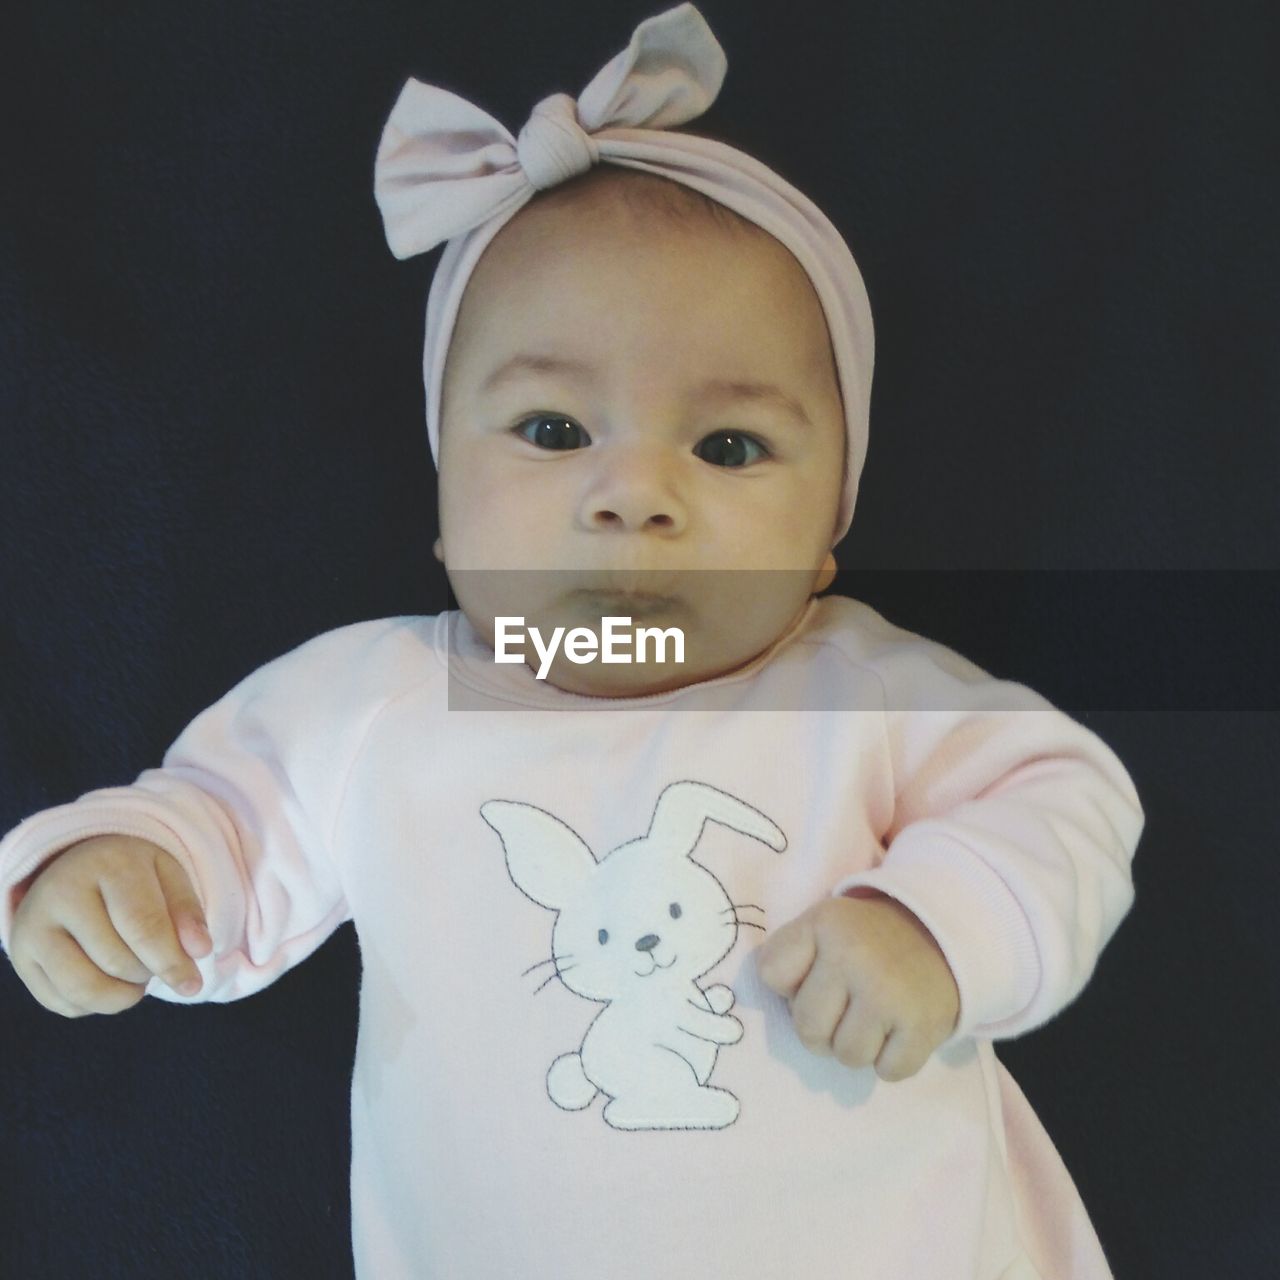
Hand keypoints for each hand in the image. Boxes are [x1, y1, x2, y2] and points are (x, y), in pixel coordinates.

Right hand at [9, 835, 211, 1016]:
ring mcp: (32, 926)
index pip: (143, 927)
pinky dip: (96, 1004)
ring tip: (134, 974)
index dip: (171, 963)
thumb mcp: (169, 877)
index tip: (193, 985)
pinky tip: (106, 977)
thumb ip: (188, 912)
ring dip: (122, 996)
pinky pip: (64, 1003)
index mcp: (108, 864)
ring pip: (84, 989)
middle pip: (116, 961)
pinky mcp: (21, 956)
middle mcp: (60, 892)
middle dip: (147, 973)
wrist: (79, 868)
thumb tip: (200, 951)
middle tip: (153, 959)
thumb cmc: (133, 877)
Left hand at [755, 892, 959, 1081]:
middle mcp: (854, 956)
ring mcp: (888, 994)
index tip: (815, 975)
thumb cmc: (868, 939)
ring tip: (873, 1018)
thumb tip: (776, 1004)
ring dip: (857, 1046)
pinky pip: (888, 1072)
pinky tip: (899, 1030)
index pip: (772, 975)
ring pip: (847, 1057)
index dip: (790, 984)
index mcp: (823, 924)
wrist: (943, 934)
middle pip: (808, 1029)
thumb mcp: (823, 925)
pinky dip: (892, 1060)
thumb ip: (791, 955)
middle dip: (822, 1027)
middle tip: (845, 1007)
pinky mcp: (922, 1025)